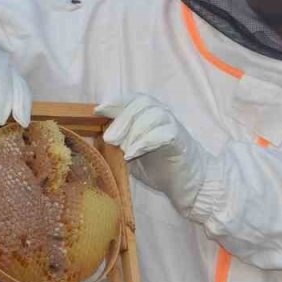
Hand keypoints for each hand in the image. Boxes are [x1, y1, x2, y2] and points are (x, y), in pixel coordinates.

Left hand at [96, 94, 212, 216]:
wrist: (185, 182)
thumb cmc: (156, 165)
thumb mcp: (130, 151)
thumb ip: (118, 141)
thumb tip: (96, 136)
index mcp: (148, 114)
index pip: (132, 99)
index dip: (115, 101)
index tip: (98, 110)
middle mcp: (161, 115)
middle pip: (140, 104)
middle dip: (121, 120)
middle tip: (109, 139)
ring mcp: (172, 126)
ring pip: (153, 115)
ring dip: (134, 132)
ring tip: (123, 150)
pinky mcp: (181, 141)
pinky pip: (165, 133)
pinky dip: (146, 141)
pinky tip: (134, 153)